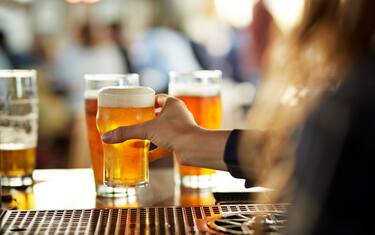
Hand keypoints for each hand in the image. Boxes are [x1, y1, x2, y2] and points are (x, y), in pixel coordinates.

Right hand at [102, 94, 229, 169]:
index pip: (157, 98)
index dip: (146, 101)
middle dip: (147, 120)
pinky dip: (155, 150)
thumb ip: (127, 132)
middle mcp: (178, 115)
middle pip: (159, 115)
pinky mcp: (181, 142)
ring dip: (151, 135)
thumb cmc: (175, 132)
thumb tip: (106, 137)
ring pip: (162, 130)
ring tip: (136, 138)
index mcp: (172, 104)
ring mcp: (180, 129)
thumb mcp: (147, 130)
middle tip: (133, 123)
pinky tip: (144, 156)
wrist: (194, 149)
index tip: (135, 106)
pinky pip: (165, 145)